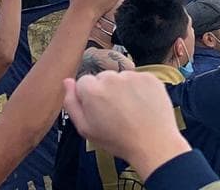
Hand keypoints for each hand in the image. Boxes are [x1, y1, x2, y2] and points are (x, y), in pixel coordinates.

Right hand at [62, 72, 190, 180]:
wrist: (152, 143)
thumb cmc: (117, 139)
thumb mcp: (85, 128)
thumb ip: (71, 103)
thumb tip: (67, 81)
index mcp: (92, 90)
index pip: (83, 82)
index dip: (89, 97)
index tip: (98, 110)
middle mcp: (111, 78)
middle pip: (102, 78)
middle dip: (105, 90)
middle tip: (115, 112)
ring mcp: (132, 76)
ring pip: (121, 77)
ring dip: (123, 88)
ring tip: (130, 110)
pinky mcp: (150, 77)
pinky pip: (139, 78)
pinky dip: (139, 88)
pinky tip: (142, 105)